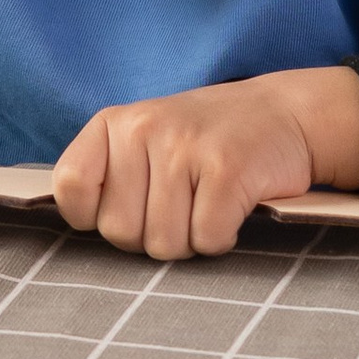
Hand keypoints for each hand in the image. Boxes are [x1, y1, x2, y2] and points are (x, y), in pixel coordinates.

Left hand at [53, 66, 358, 259]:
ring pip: (165, 244)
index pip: (70, 188)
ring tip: (208, 204)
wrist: (288, 113)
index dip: (95, 216)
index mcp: (114, 123)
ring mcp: (185, 147)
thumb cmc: (208, 140)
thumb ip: (111, 176)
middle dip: (153, 235)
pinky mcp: (227, 169)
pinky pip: (207, 240)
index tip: (129, 208)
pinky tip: (233, 209)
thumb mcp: (147, 139)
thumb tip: (82, 233)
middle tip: (184, 206)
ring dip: (191, 240)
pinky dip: (223, 238)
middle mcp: (143, 129)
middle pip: (120, 233)